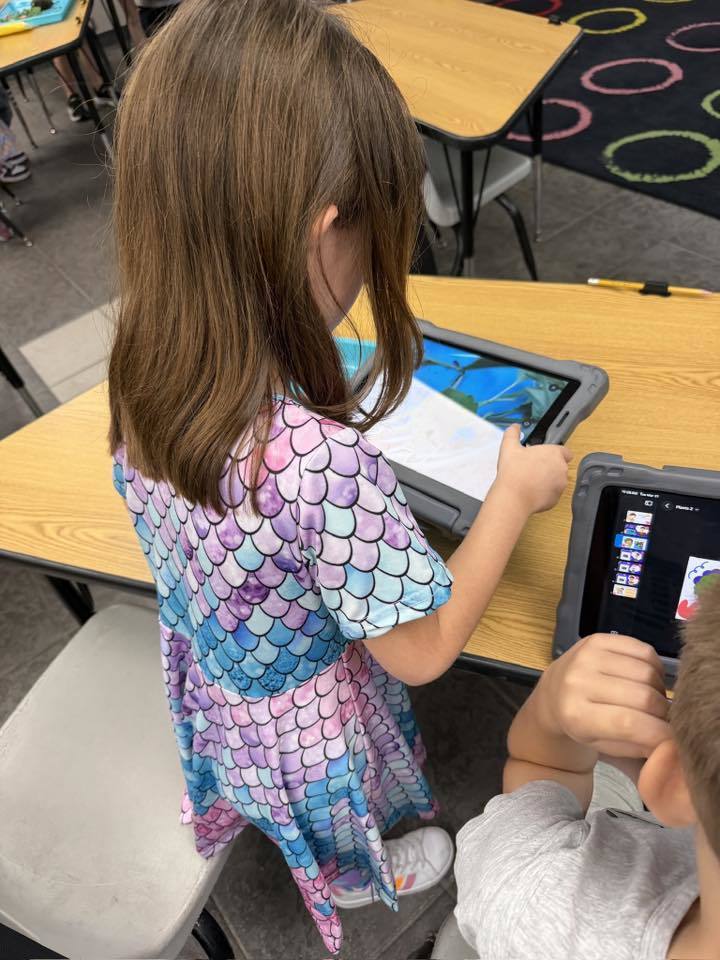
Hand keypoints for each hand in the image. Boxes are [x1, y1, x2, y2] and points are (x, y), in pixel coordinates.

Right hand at [494, 425, 572, 514]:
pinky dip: (544, 493)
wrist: (513, 498)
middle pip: (560, 466)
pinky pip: (552, 494)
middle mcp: (562, 469)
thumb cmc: (514, 472)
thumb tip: (514, 427)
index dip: (555, 453)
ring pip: (557, 481)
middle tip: (532, 468)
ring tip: (530, 481)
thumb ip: (513, 434)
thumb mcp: (509, 447)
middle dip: (549, 467)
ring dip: (548, 480)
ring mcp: (560, 485)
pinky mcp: (556, 500)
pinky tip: (531, 491)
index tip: (543, 456)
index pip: (565, 451)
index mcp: (554, 453)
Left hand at [538, 633, 670, 758]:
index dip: (659, 732)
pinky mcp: (596, 639)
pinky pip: (643, 650)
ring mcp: (586, 656)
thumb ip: (639, 745)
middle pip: (643, 696)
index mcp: (575, 716)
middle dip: (663, 712)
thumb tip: (674, 739)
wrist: (552, 696)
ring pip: (647, 672)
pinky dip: (655, 668)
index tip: (673, 738)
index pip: (629, 723)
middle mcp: (577, 682)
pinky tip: (648, 680)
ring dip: (660, 689)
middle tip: (663, 718)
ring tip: (653, 699)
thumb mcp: (605, 747)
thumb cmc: (583, 727)